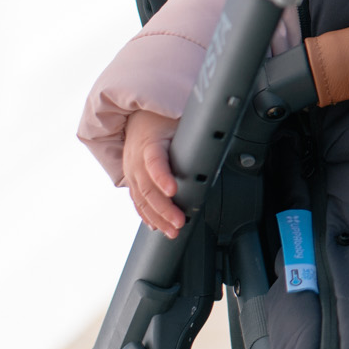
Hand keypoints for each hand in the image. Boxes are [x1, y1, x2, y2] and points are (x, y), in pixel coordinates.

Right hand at [124, 109, 184, 236]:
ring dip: (157, 218)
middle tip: (179, 222)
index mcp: (149, 143)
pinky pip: (137, 200)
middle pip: (147, 188)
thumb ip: (193, 133)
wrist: (137, 116)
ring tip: (172, 231)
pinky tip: (156, 227)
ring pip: (141, 199)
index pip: (154, 161)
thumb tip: (217, 142)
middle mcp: (136, 160)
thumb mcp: (178, 120)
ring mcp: (131, 171)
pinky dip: (146, 215)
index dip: (162, 177)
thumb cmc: (162, 118)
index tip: (173, 190)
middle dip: (164, 209)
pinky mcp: (131, 179)